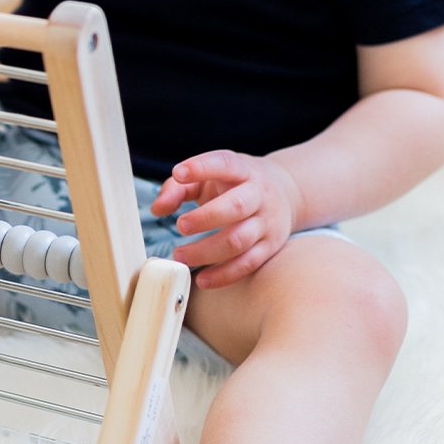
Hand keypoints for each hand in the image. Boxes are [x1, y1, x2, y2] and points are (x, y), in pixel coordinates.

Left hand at [151, 150, 303, 289]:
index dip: (202, 167)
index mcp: (243, 170)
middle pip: (236, 207)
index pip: (225, 164)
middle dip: (205, 218)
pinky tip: (202, 279)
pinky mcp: (270, 246)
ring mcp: (267, 222)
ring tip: (180, 254)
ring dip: (206, 251)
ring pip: (239, 240)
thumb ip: (178, 187)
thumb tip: (157, 209)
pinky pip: (248, 264)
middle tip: (180, 226)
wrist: (286, 191)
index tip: (179, 173)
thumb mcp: (210, 176)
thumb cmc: (235, 183)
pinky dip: (223, 275)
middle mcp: (259, 195)